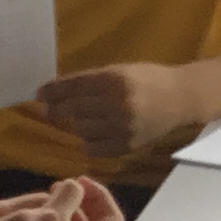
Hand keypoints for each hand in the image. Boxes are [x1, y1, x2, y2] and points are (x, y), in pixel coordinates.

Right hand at [0, 177, 125, 220]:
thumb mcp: (52, 218)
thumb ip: (69, 196)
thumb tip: (74, 187)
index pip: (113, 218)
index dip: (101, 195)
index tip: (78, 180)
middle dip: (82, 201)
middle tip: (60, 186)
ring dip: (66, 210)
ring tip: (46, 197)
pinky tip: (36, 215)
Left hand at [34, 62, 190, 158]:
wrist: (180, 99)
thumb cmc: (146, 80)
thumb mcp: (119, 71)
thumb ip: (88, 82)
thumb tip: (52, 93)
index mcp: (114, 80)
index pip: (74, 87)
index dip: (53, 91)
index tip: (39, 94)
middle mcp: (117, 104)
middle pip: (73, 110)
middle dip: (58, 110)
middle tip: (50, 110)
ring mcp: (123, 128)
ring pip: (81, 131)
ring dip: (78, 125)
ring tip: (86, 118)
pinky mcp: (126, 146)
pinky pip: (93, 148)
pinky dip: (90, 141)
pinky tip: (98, 131)